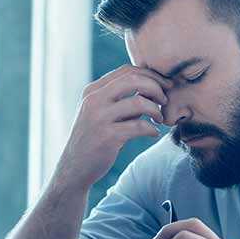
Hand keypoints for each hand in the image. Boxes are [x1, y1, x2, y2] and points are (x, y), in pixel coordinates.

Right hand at [53, 65, 171, 190]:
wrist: (74, 167)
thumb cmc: (95, 139)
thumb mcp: (102, 113)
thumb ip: (122, 100)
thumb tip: (153, 89)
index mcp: (93, 91)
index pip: (127, 71)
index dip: (150, 75)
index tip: (164, 85)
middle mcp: (94, 100)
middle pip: (133, 80)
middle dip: (156, 87)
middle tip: (165, 100)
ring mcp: (99, 118)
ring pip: (138, 102)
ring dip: (156, 110)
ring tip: (159, 119)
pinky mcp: (107, 137)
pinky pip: (139, 126)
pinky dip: (152, 129)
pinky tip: (153, 134)